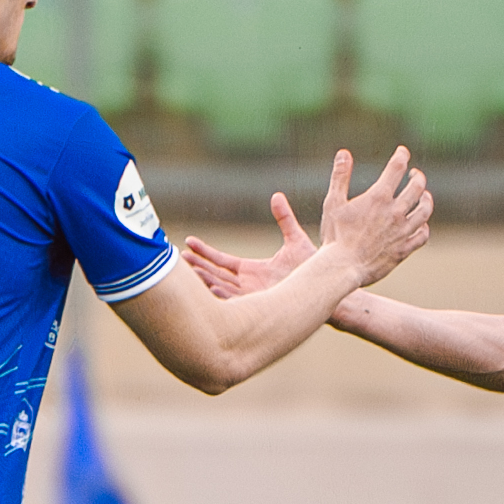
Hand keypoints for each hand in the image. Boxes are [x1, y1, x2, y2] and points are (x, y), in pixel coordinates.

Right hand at [185, 191, 317, 300]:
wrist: (326, 287)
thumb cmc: (311, 268)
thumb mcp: (295, 240)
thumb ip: (284, 219)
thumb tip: (276, 196)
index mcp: (252, 270)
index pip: (222, 260)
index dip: (205, 251)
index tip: (188, 241)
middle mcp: (248, 285)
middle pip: (215, 274)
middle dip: (196, 266)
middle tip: (177, 258)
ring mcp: (252, 297)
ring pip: (220, 288)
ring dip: (204, 280)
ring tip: (187, 272)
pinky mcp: (260, 306)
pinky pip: (236, 302)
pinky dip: (222, 296)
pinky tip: (209, 287)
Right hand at [316, 147, 431, 287]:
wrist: (343, 268)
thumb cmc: (335, 236)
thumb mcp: (333, 203)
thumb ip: (340, 177)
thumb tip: (344, 154)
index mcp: (378, 197)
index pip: (396, 168)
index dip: (401, 156)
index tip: (402, 152)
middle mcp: (395, 212)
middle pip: (417, 187)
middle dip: (417, 177)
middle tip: (414, 174)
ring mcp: (402, 231)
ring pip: (424, 210)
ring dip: (426, 200)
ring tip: (425, 195)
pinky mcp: (404, 249)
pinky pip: (422, 236)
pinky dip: (424, 228)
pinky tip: (422, 225)